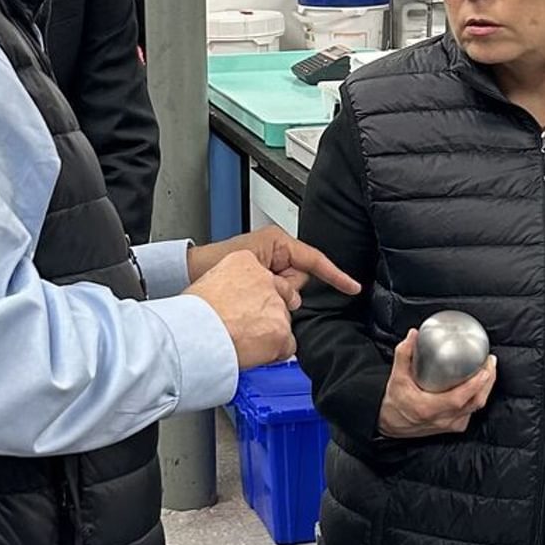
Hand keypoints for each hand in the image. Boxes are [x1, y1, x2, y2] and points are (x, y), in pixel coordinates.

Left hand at [188, 227, 360, 305]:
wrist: (191, 274)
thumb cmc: (214, 261)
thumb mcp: (254, 263)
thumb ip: (281, 278)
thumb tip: (293, 296)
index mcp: (278, 242)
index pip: (314, 259)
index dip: (335, 275)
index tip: (352, 287)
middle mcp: (276, 254)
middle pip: (301, 279)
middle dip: (288, 288)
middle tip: (266, 287)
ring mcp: (269, 269)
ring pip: (289, 291)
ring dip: (275, 297)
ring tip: (251, 293)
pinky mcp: (260, 283)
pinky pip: (276, 296)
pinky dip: (268, 301)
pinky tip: (250, 301)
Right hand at [191, 249, 296, 369]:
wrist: (192, 333)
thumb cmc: (193, 313)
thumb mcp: (208, 281)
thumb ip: (230, 285)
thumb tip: (234, 299)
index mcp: (245, 262)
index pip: (265, 276)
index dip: (257, 296)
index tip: (246, 307)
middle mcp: (265, 279)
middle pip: (279, 298)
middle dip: (267, 314)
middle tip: (245, 327)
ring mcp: (275, 305)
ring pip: (282, 323)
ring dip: (269, 334)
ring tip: (243, 341)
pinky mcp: (280, 331)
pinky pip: (286, 346)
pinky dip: (274, 352)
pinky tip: (254, 353)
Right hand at [376, 329, 498, 438]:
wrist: (391, 424)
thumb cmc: (394, 403)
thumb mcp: (397, 377)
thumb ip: (404, 354)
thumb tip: (414, 335)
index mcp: (429, 408)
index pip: (459, 398)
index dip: (475, 384)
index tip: (484, 368)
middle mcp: (442, 419)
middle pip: (475, 402)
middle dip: (487, 381)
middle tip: (489, 362)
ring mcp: (450, 425)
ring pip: (476, 407)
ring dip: (485, 388)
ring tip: (488, 369)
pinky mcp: (454, 426)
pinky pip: (472, 411)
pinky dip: (478, 396)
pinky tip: (480, 384)